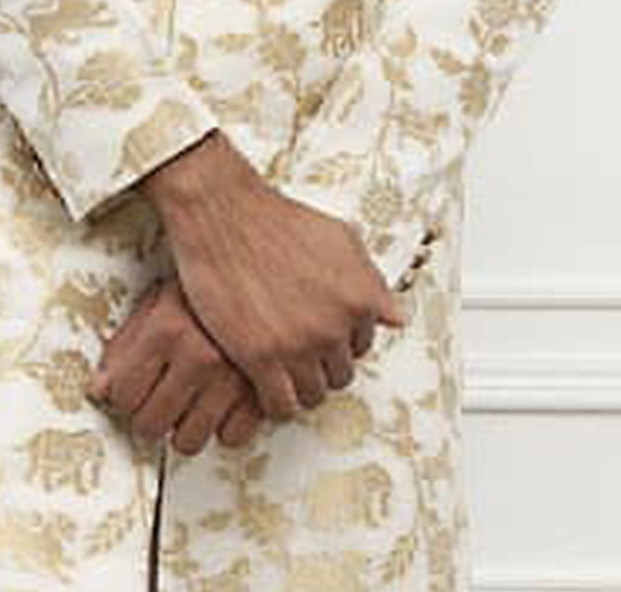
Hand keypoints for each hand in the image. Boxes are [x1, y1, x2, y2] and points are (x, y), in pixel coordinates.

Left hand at [86, 276, 268, 452]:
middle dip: (150, 414)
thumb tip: (99, 391)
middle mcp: (200, 357)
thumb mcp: (160, 300)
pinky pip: (232, 438)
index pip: (122, 395)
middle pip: (151, 425)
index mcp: (168, 329)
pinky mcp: (264, 393)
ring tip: (190, 399)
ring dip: (185, 425)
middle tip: (160, 395)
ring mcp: (233, 379)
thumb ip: (125, 345)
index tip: (133, 387)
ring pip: (188, 441)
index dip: (124, 393)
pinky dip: (226, 425)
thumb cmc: (209, 283)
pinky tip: (223, 401)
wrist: (268, 268)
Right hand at [138, 134, 406, 421]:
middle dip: (321, 364)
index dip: (339, 340)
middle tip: (298, 351)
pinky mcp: (261, 358)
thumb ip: (370, 280)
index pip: (363, 344)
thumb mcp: (340, 238)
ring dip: (299, 385)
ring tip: (282, 370)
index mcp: (360, 297)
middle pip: (341, 374)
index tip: (319, 336)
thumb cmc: (278, 220)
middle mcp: (336, 325)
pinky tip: (263, 384)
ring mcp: (300, 344)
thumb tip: (396, 317)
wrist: (224, 214)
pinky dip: (276, 403)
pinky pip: (282, 405)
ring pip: (314, 394)